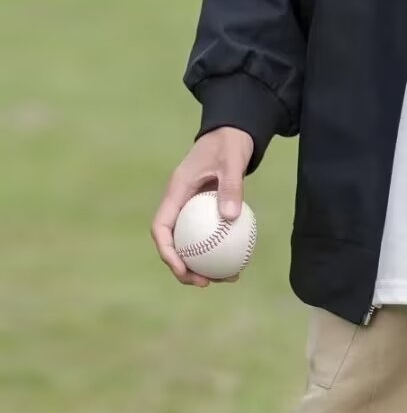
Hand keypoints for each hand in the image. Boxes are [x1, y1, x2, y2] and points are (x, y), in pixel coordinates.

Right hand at [150, 126, 253, 286]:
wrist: (235, 129)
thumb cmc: (230, 141)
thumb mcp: (232, 160)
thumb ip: (231, 186)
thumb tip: (230, 218)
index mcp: (176, 191)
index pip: (161, 227)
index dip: (167, 252)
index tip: (183, 270)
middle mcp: (181, 201)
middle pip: (174, 242)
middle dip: (184, 267)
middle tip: (206, 283)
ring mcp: (194, 206)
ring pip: (192, 241)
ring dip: (204, 262)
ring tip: (227, 278)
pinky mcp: (208, 207)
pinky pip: (210, 233)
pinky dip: (220, 248)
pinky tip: (239, 260)